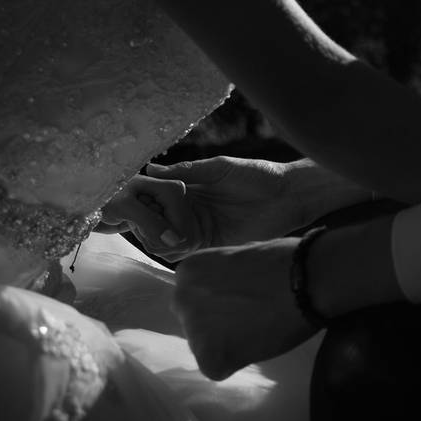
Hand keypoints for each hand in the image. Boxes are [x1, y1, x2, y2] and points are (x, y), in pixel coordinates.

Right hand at [99, 155, 296, 260]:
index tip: (131, 200)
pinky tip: (176, 243)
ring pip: (165, 239)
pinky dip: (175, 249)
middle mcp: (190, 210)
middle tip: (143, 218)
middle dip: (146, 221)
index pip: (155, 197)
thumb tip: (150, 169)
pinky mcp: (211, 244)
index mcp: (189, 188)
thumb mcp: (219, 168)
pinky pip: (184, 251)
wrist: (289, 196)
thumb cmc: (258, 174)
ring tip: (162, 230)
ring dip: (159, 236)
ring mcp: (199, 228)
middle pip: (155, 221)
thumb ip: (187, 171)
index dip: (142, 200)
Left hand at [172, 239, 317, 380]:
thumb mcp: (244, 255)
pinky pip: (219, 368)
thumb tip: (229, 288)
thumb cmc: (286, 260)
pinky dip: (238, 362)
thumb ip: (225, 274)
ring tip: (260, 331)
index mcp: (190, 271)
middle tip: (250, 319)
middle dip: (217, 322)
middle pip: (194, 320)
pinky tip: (259, 344)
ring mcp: (194, 329)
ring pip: (205, 346)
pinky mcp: (209, 357)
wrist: (308, 280)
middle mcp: (182, 299)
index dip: (221, 300)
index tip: (243, 300)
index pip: (194, 296)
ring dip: (228, 343)